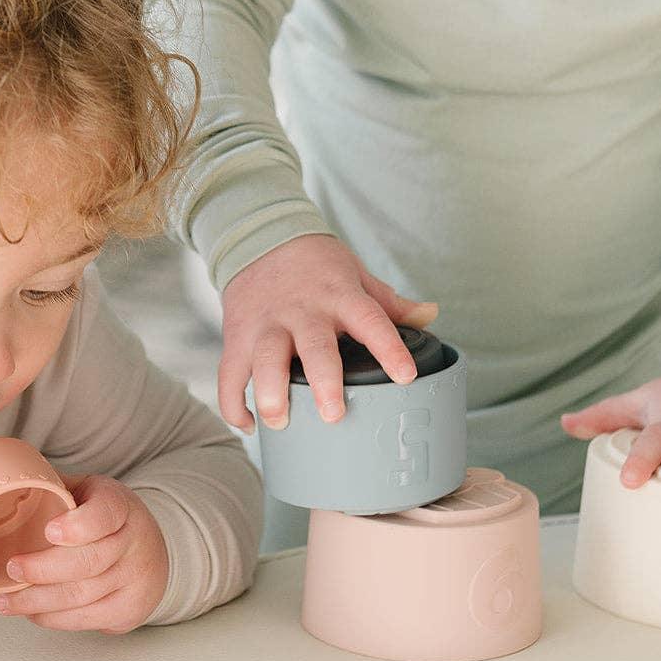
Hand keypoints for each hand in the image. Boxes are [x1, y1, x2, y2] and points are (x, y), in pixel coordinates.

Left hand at [0, 474, 168, 631]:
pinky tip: (32, 611)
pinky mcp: (129, 608)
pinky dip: (52, 618)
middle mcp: (134, 541)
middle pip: (89, 562)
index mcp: (121, 505)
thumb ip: (56, 489)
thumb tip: (4, 483)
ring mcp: (135, 578)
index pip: (105, 514)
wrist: (152, 554)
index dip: (79, 526)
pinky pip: (85, 618)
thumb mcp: (91, 493)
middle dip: (44, 570)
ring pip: (82, 596)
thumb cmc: (109, 521)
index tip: (50, 531)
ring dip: (37, 601)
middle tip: (12, 568)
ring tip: (5, 601)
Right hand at [218, 233, 438, 432]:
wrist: (260, 235)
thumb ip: (390, 302)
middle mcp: (303, 310)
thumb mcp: (356, 275)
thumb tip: (430, 316)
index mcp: (340, 295)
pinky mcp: (238, 335)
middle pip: (314, 346)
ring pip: (265, 360)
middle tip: (333, 414)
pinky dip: (234, 403)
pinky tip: (250, 425)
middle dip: (323, 381)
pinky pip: (229, 373)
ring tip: (280, 421)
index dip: (389, 348)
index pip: (370, 319)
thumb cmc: (316, 265)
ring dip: (271, 394)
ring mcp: (267, 323)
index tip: (405, 376)